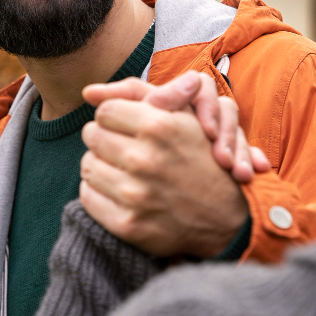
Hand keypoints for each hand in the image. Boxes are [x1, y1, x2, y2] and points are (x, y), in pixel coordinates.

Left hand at [78, 91, 246, 257]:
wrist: (227, 216)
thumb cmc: (201, 156)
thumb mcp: (182, 115)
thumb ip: (138, 93)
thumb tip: (89, 92)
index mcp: (158, 127)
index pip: (105, 111)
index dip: (114, 116)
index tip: (124, 125)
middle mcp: (144, 160)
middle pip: (92, 136)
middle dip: (104, 138)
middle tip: (120, 146)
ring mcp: (135, 194)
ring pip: (87, 165)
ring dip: (101, 164)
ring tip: (121, 167)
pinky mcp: (128, 224)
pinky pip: (87, 197)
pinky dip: (98, 192)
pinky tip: (117, 190)